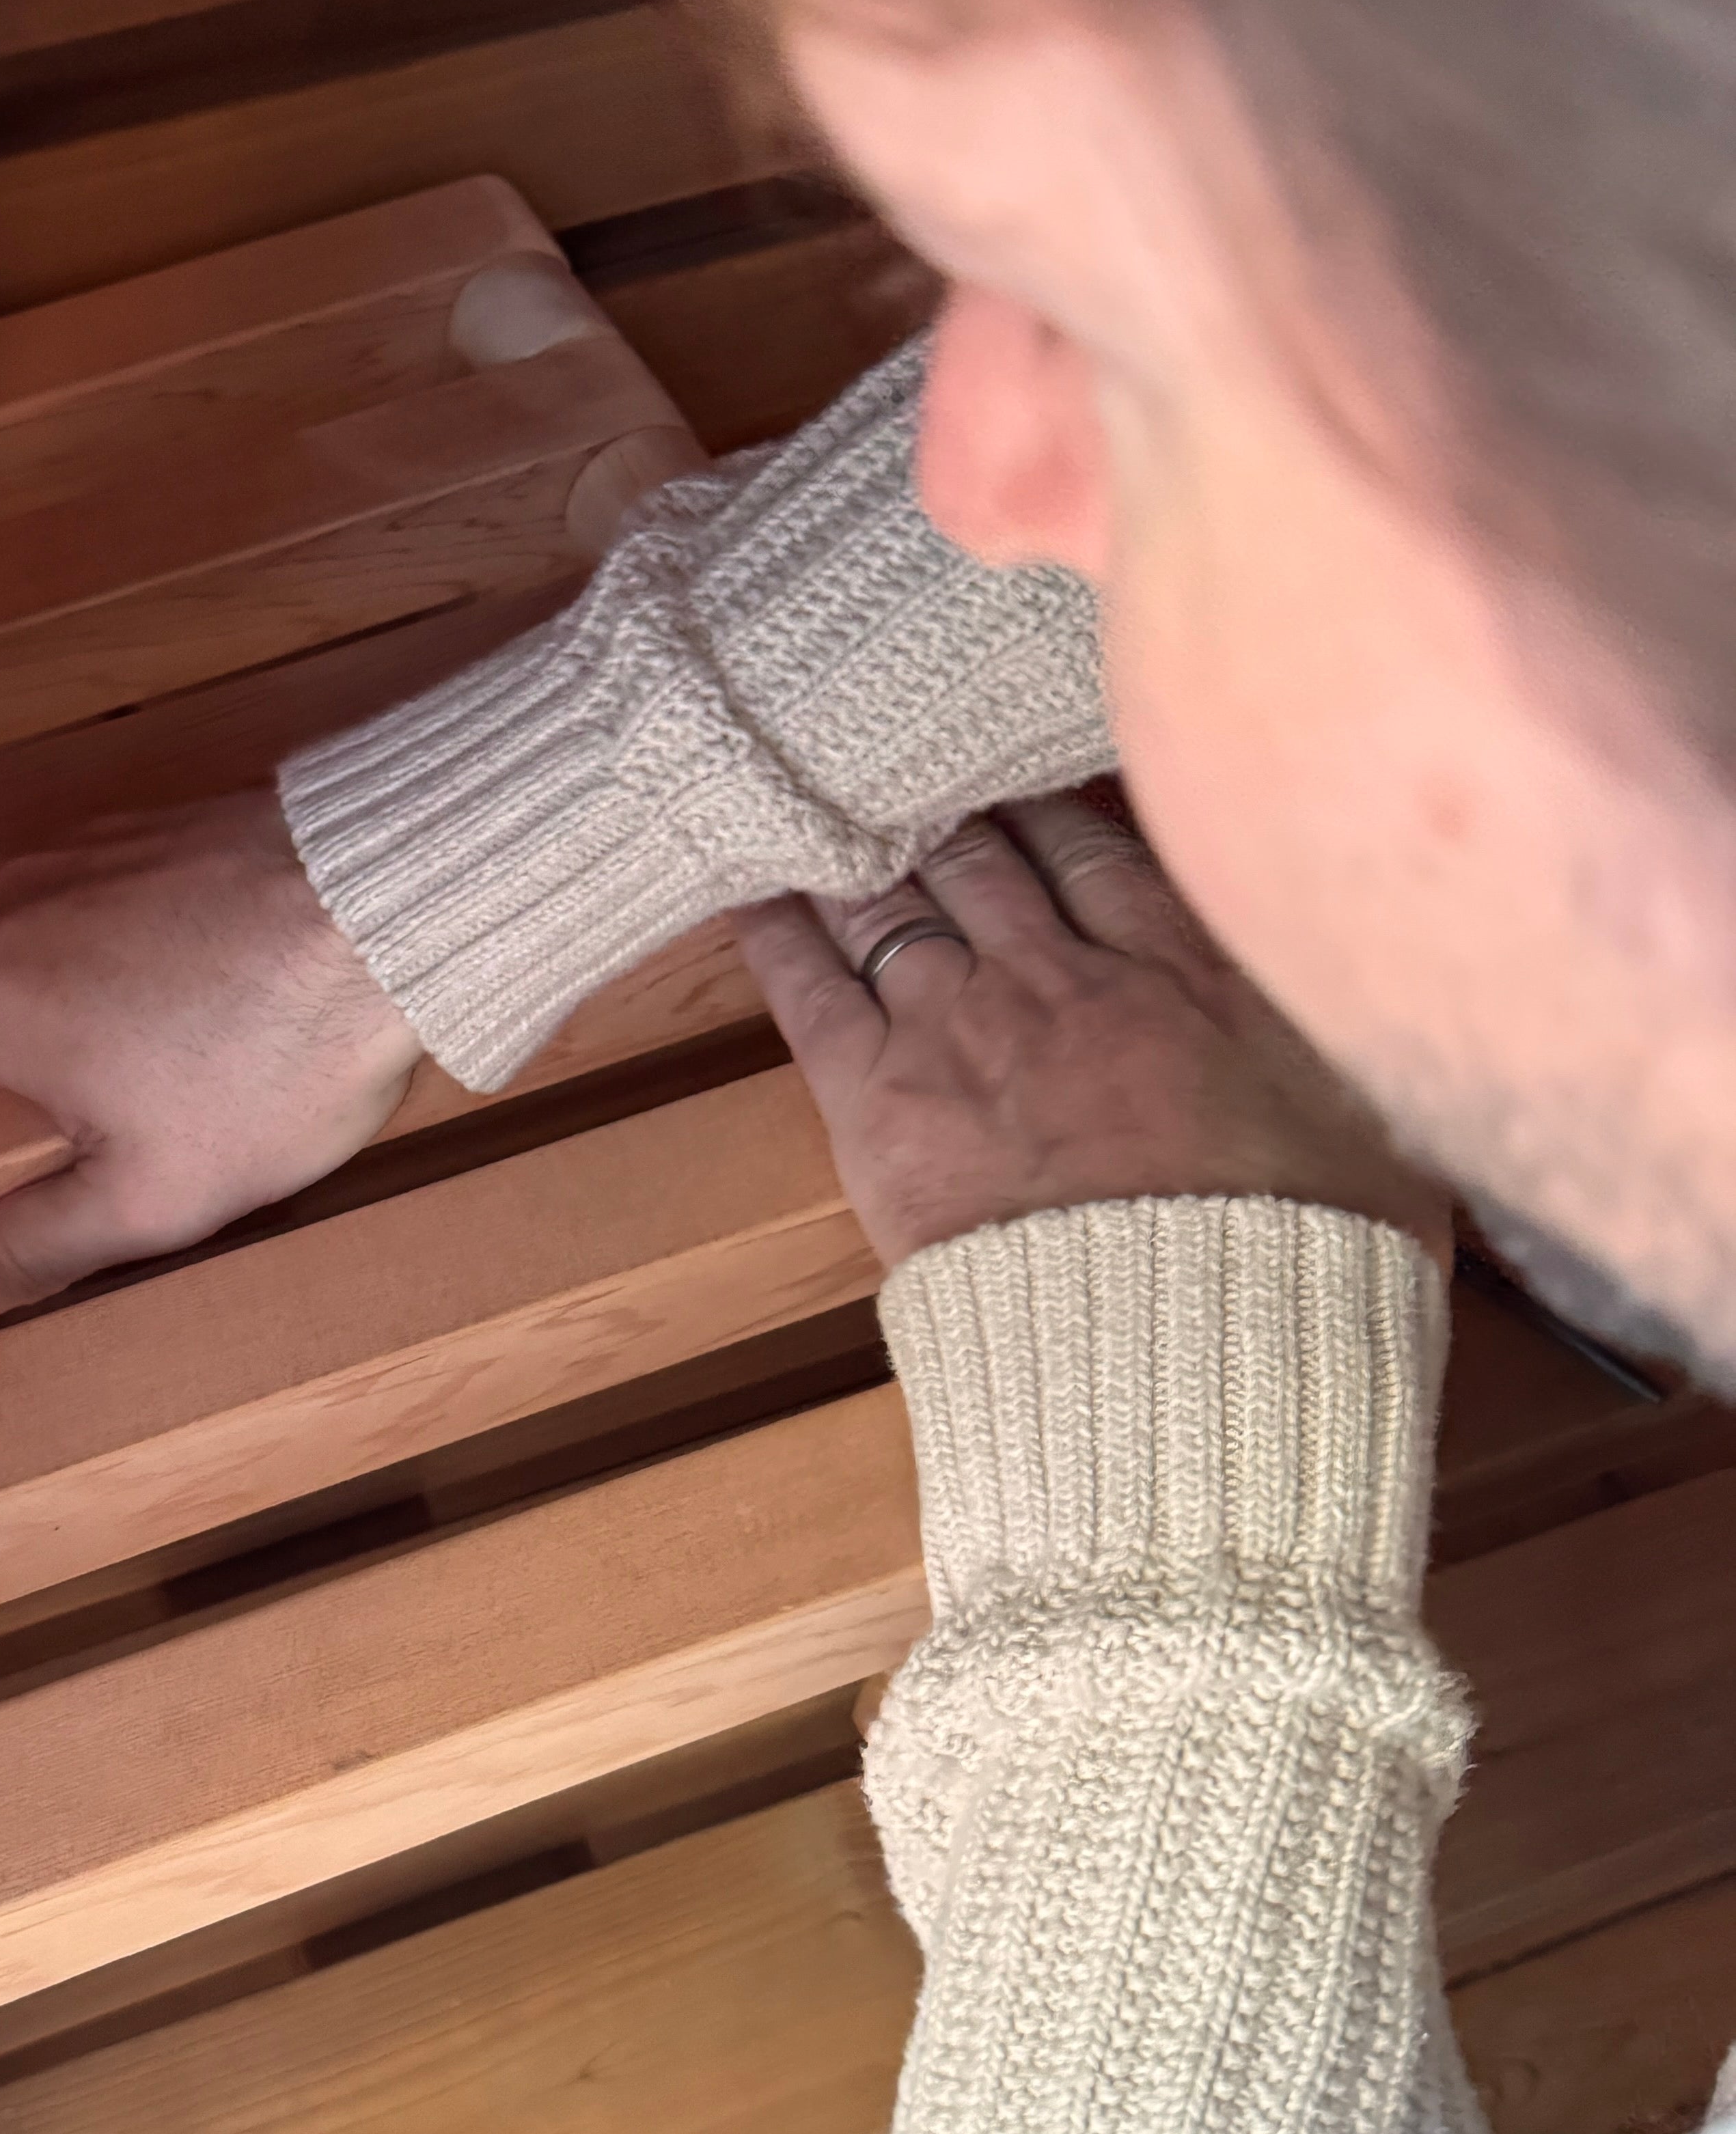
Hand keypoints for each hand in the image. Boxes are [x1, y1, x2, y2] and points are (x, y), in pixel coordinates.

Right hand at [0, 790, 421, 1336]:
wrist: (400, 901)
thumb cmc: (271, 1054)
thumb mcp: (149, 1195)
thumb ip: (26, 1247)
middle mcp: (1, 907)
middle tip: (58, 1135)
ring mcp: (79, 853)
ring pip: (25, 945)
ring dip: (61, 1008)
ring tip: (155, 1073)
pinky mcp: (155, 828)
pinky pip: (100, 905)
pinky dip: (126, 956)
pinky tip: (207, 1004)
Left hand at [731, 785, 1447, 1270]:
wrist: (1197, 1359)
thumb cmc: (1305, 1260)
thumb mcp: (1378, 1113)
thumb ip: (1342, 1023)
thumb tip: (1372, 971)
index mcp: (1193, 964)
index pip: (1104, 840)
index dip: (1053, 803)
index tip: (1023, 776)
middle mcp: (1070, 972)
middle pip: (992, 854)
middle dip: (952, 811)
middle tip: (910, 775)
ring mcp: (967, 1027)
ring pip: (900, 899)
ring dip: (863, 852)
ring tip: (829, 809)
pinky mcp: (882, 1101)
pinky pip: (810, 987)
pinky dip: (778, 928)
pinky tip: (755, 885)